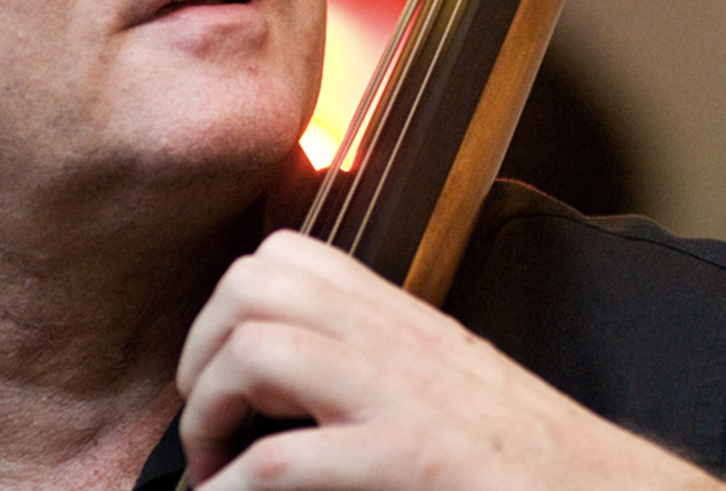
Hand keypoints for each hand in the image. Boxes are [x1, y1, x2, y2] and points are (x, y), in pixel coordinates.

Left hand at [176, 230, 725, 490]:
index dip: (227, 310)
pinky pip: (284, 460)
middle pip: (253, 281)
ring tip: (214, 472)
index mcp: (403, 323)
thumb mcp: (447, 391)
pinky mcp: (415, 457)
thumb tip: (293, 399)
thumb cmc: (524, 461)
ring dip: (208, 415)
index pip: (286, 256)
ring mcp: (406, 395)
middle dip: (200, 354)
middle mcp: (400, 341)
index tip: (222, 381)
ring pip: (258, 349)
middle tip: (207, 425)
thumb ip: (378, 374)